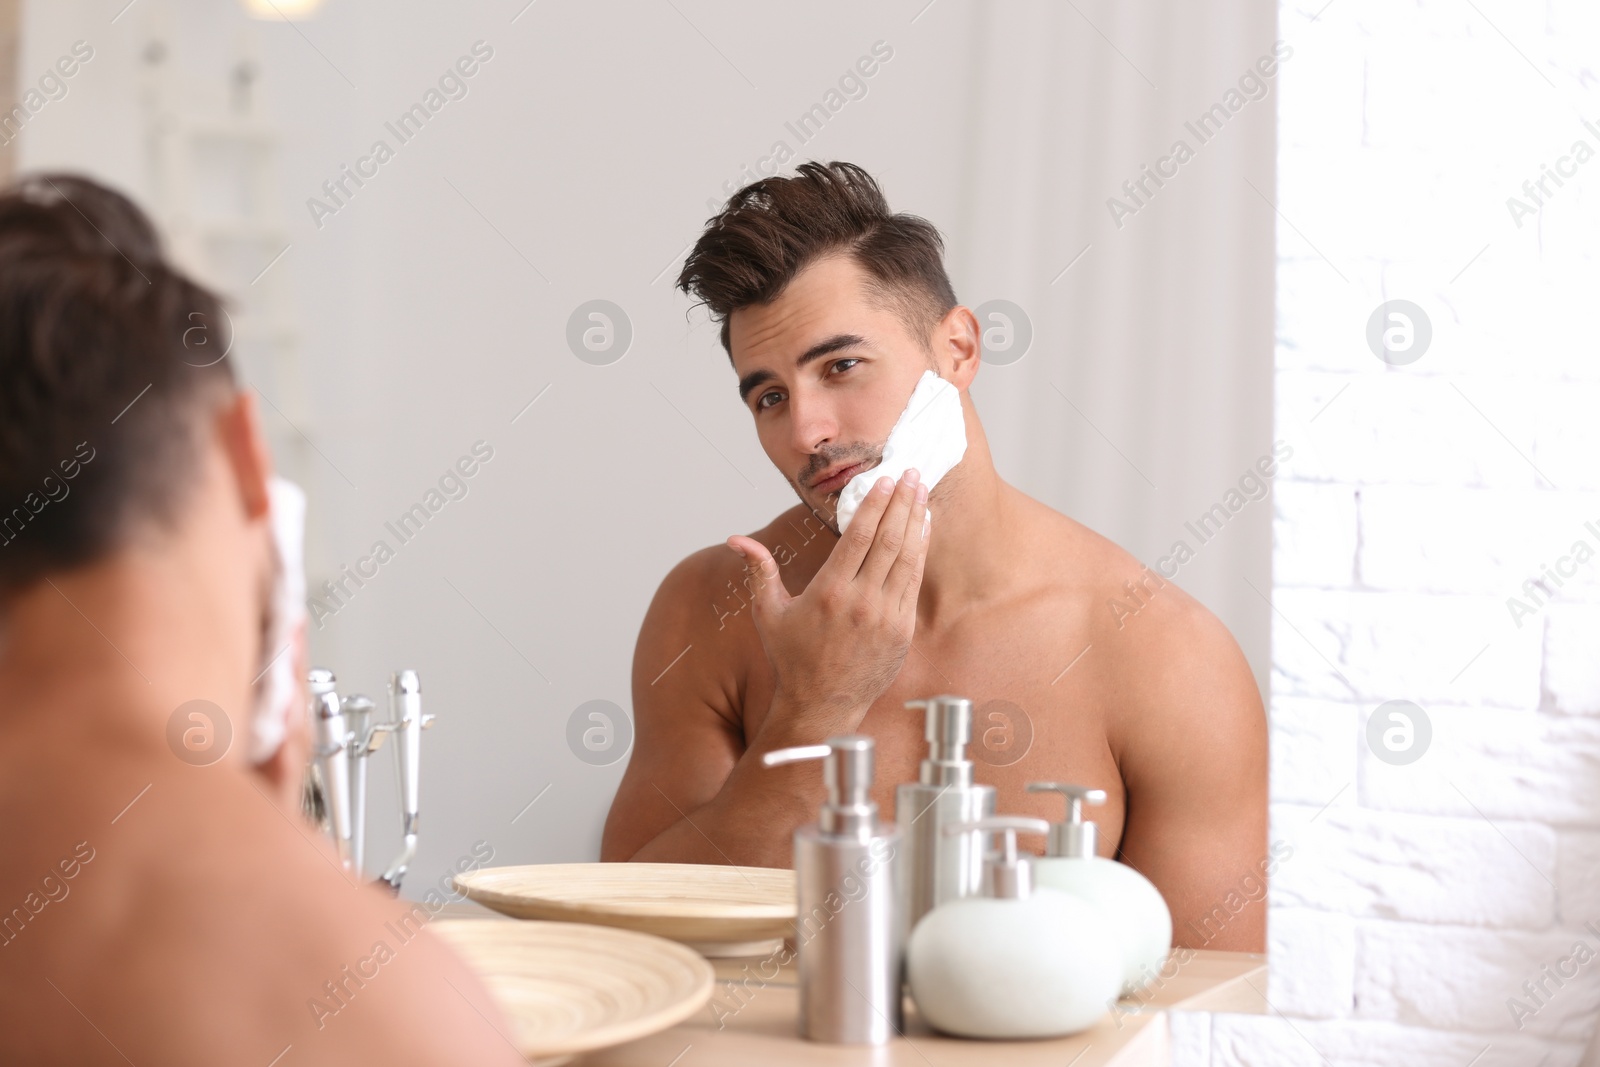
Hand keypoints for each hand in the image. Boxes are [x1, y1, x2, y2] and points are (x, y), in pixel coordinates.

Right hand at [726, 468, 931, 738]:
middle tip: (911, 473)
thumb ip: (759, 570)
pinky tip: (922, 531)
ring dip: (916, 522)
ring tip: (922, 493)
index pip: (860, 536)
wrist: (821, 705)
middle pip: (889, 540)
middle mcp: (862, 602)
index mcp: (830, 592)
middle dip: (902, 502)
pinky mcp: (902, 630)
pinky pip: (913, 582)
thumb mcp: (768, 613)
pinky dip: (920, 553)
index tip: (885, 479)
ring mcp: (886, 617)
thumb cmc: (792, 659)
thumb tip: (735, 540)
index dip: (875, 504)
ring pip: (907, 558)